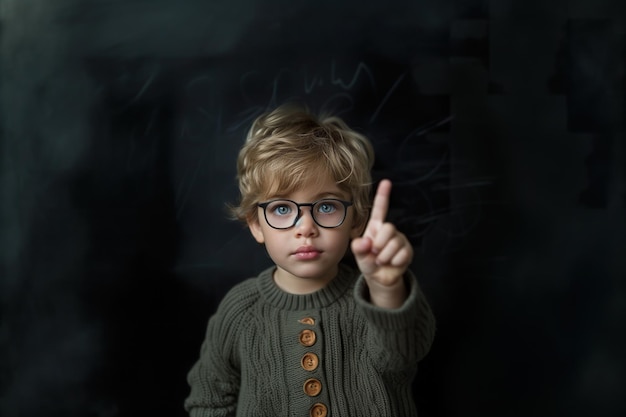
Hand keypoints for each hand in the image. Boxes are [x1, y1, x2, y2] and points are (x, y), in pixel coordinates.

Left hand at [351, 180, 412, 305]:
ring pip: (394, 243)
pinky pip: (401, 255)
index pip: (380, 209)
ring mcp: (400, 240)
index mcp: (376, 227)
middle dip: (379, 243)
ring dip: (384, 256)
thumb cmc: (368, 261)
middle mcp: (389, 230)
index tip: (386, 181)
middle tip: (375, 253)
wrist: (380, 277)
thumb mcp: (359, 254)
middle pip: (388, 228)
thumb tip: (366, 242)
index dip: (383, 195)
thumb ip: (358, 248)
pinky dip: (393, 262)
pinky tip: (392, 263)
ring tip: (382, 260)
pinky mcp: (408, 251)